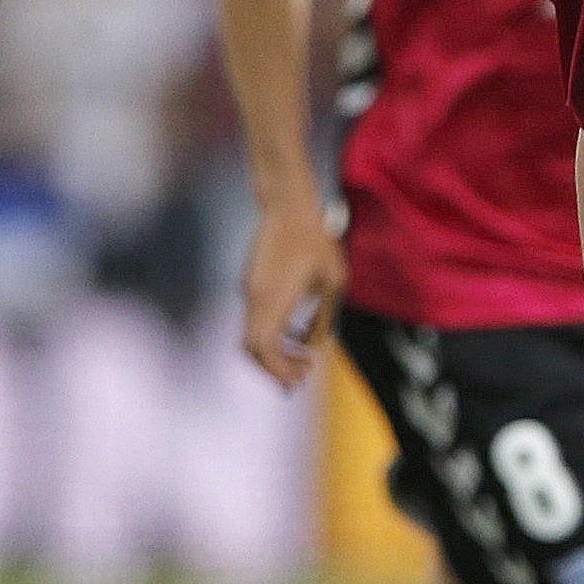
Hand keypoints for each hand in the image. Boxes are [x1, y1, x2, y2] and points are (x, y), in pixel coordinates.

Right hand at [238, 200, 344, 387]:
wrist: (287, 206)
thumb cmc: (315, 241)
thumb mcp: (333, 281)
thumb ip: (324, 317)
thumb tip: (316, 344)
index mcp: (274, 299)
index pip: (265, 348)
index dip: (280, 370)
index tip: (300, 378)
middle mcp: (255, 298)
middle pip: (252, 348)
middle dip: (274, 369)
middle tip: (301, 376)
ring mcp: (250, 291)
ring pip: (251, 336)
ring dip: (273, 354)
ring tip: (300, 358)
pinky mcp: (251, 284)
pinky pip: (255, 320)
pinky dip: (271, 337)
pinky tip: (294, 335)